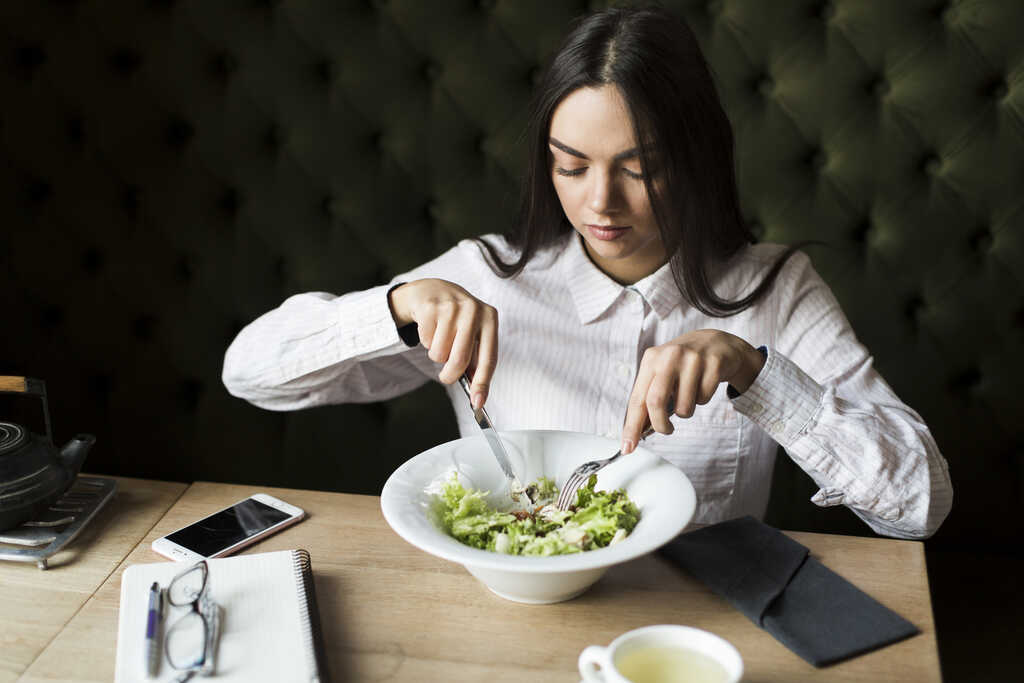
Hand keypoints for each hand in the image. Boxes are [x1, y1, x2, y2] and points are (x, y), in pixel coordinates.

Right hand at [388, 279, 497, 407]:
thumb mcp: (472, 333)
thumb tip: (477, 395)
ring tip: (440, 339)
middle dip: (450, 375)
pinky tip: (431, 327)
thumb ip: (477, 359)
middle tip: (446, 377)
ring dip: (436, 354)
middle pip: (460, 360)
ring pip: (439, 353)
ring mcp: (451, 306)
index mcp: (490, 318)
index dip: (482, 383)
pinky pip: (425, 342)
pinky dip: (426, 341)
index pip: (488, 358)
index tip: (477, 403)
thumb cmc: (456, 320)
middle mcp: (473, 310)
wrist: (432, 290)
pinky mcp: (430, 307)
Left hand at [621, 330, 764, 453]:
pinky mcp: (713, 365)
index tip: (628, 447)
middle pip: (656, 402)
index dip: (631, 426)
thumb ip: (649, 397)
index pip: (637, 399)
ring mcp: (692, 359)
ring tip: (689, 395)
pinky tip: (703, 385)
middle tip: (667, 430)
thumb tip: (638, 431)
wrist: (716, 343)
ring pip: (684, 407)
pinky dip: (702, 400)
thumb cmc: (683, 364)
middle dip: (660, 425)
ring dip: (686, 411)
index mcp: (651, 359)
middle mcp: (669, 356)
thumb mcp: (662, 372)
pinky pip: (704, 399)